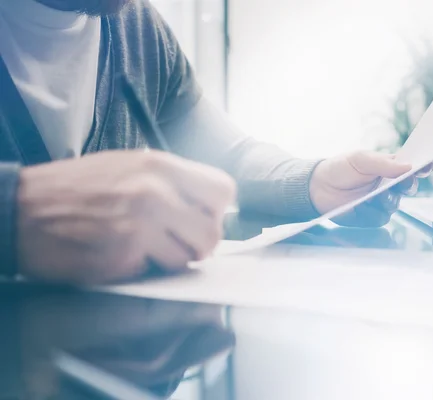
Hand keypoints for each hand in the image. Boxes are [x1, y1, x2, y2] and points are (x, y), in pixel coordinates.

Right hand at [17, 150, 235, 283]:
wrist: (21, 208)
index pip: (223, 190)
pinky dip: (141, 269)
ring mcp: (139, 227)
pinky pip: (153, 273)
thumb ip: (173, 183)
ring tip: (142, 247)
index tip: (202, 217)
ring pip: (186, 258)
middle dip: (197, 244)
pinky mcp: (122, 257)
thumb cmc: (76, 187)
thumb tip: (211, 206)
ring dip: (169, 260)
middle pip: (212, 233)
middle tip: (175, 242)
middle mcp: (155, 193)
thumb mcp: (130, 166)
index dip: (216, 210)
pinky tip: (118, 254)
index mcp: (160, 166)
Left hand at [309, 151, 432, 226]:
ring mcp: (382, 202)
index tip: (428, 165)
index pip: (413, 166)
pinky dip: (371, 212)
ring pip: (395, 204)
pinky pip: (381, 218)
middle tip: (402, 182)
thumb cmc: (340, 168)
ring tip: (372, 195)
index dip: (424, 166)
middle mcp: (390, 185)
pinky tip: (360, 206)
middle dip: (407, 185)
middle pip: (409, 187)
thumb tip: (408, 166)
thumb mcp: (360, 159)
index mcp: (390, 167)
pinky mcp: (372, 217)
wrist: (318, 188)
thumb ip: (383, 163)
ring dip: (386, 199)